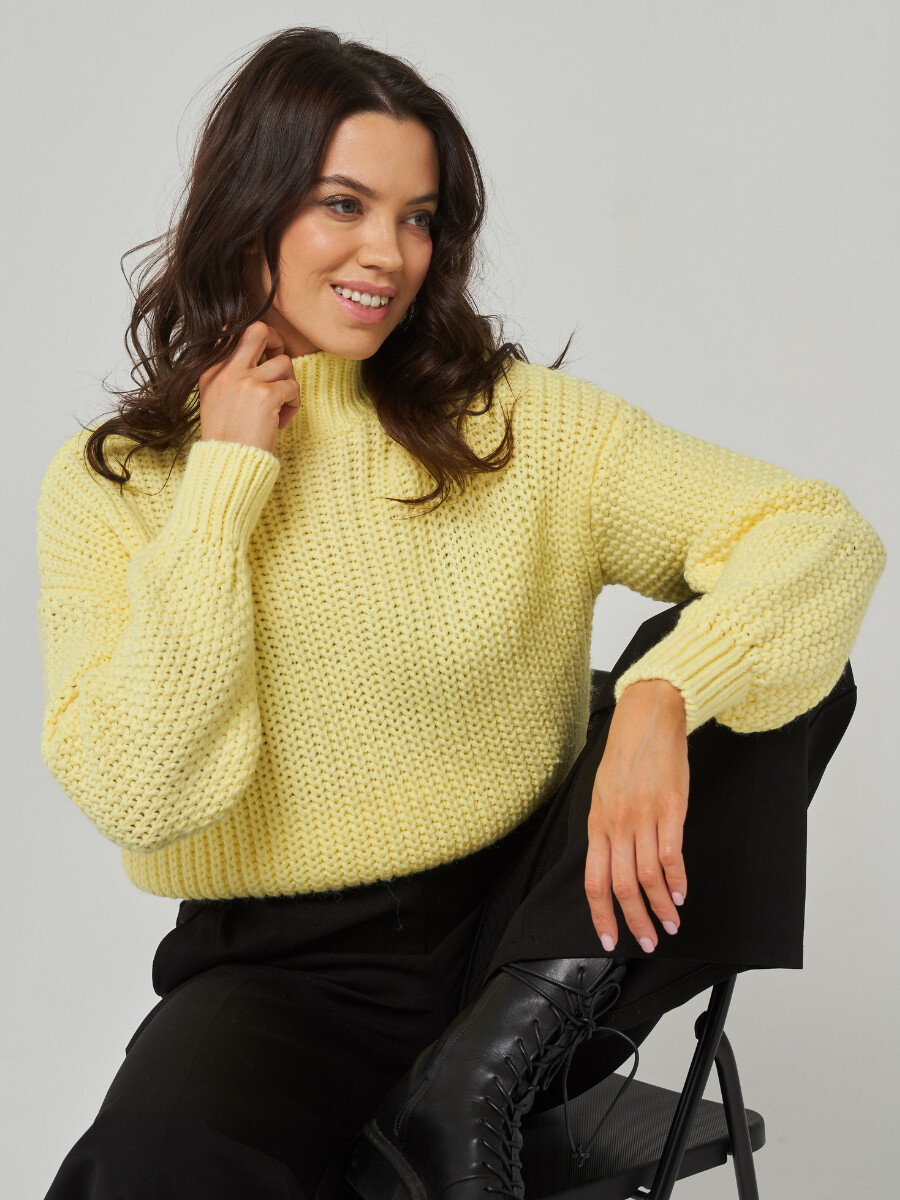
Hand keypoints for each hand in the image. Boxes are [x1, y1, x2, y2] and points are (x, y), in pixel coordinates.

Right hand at [198, 321, 301, 453]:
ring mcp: (247, 382)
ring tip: (280, 405)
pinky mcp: (266, 396)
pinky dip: (293, 404)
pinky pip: (292, 387)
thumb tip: (253, 355)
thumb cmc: (225, 437)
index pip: (232, 331)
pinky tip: (280, 421)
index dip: (254, 338)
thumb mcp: (213, 398)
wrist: (227, 463)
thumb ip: (227, 375)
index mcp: (212, 370)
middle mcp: (228, 371)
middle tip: (279, 360)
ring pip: (284, 362)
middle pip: (258, 330)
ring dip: (288, 383)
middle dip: (276, 340)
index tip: (262, 355)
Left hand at [585, 678, 688, 952]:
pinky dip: (677, 881)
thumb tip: (609, 864)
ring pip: (649, 877)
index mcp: (597, 824)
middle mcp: (617, 825)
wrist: (647, 719)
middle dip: (635, 922)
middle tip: (647, 942)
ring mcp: (644, 818)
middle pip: (622, 887)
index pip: (594, 882)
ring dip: (661, 908)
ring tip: (671, 924)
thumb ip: (606, 830)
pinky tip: (681, 894)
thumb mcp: (602, 794)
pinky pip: (672, 855)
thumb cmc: (624, 757)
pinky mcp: (671, 809)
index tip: (609, 940)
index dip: (601, 916)